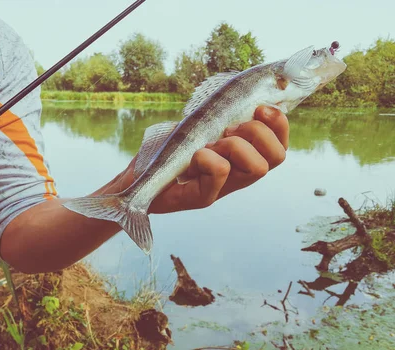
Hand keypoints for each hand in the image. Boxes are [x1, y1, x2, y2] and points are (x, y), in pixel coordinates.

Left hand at [113, 106, 288, 213]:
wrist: (134, 180)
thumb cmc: (164, 152)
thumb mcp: (194, 125)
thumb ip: (218, 112)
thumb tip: (241, 87)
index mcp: (242, 159)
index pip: (280, 146)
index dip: (279, 124)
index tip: (259, 107)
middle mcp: (238, 176)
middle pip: (277, 157)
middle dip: (258, 132)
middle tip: (227, 130)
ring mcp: (222, 189)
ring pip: (257, 168)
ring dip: (235, 146)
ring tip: (210, 144)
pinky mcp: (203, 198)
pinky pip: (220, 173)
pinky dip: (208, 158)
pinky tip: (193, 157)